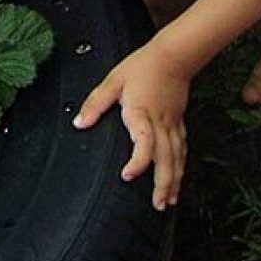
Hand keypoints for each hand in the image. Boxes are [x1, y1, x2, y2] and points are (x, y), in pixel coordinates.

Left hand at [72, 40, 191, 210]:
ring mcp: (172, 124)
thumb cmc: (142, 66)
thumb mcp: (113, 80)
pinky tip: (178, 179)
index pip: (144, 141)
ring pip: (176, 158)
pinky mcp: (178, 123)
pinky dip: (180, 167)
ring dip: (174, 181)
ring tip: (168, 202)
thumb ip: (96, 103)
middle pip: (165, 158)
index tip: (127, 175)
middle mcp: (159, 122)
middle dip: (163, 184)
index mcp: (141, 112)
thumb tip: (79, 123)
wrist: (172, 55)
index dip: (138, 161)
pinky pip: (182, 150)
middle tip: (158, 205)